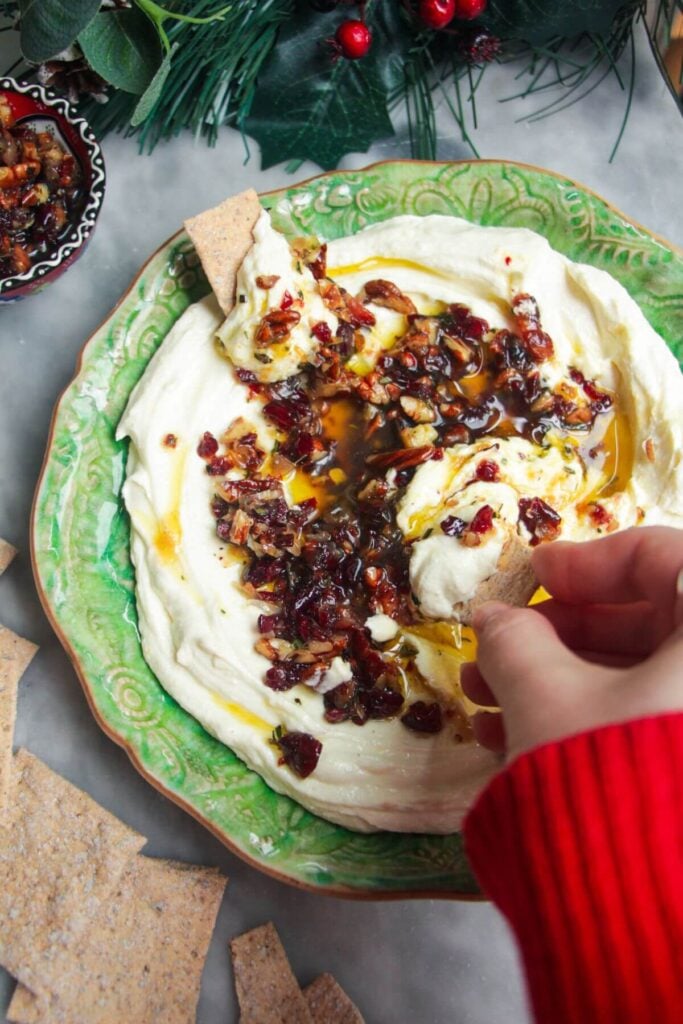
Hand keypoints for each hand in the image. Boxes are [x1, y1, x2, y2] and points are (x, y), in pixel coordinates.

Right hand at [461, 527, 682, 761]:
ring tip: (485, 700)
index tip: (534, 574)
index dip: (588, 561)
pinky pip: (647, 720)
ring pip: (642, 678)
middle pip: (649, 623)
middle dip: (559, 634)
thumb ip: (516, 641)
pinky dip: (588, 719)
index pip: (663, 558)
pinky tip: (513, 736)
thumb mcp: (545, 698)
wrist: (652, 915)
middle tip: (499, 644)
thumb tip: (495, 619)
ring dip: (558, 680)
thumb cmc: (609, 780)